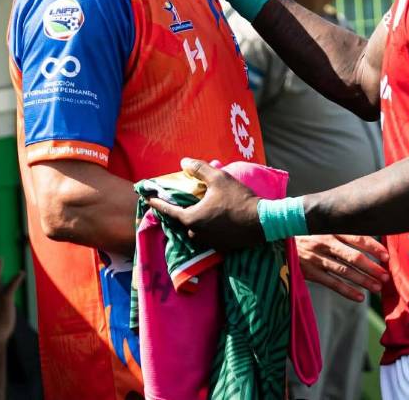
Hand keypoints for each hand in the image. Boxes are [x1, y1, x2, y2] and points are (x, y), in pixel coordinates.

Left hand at [147, 159, 262, 251]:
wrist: (263, 222)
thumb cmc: (238, 199)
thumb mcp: (219, 179)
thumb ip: (199, 169)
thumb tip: (184, 162)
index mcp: (191, 218)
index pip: (168, 210)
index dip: (156, 203)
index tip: (146, 198)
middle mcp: (196, 234)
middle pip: (181, 221)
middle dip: (178, 211)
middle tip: (178, 200)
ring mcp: (208, 242)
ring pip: (194, 230)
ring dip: (194, 220)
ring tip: (199, 207)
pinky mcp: (220, 247)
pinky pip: (207, 236)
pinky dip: (206, 227)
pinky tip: (214, 218)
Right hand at [295, 234, 388, 302]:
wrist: (277, 235)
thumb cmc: (306, 231)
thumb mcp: (322, 226)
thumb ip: (340, 231)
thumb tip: (368, 238)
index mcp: (330, 229)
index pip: (357, 238)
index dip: (373, 248)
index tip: (386, 256)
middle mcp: (325, 243)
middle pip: (353, 256)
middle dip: (372, 267)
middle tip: (386, 276)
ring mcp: (317, 258)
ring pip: (344, 271)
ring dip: (363, 280)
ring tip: (376, 287)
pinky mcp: (309, 272)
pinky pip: (331, 283)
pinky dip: (347, 291)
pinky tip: (359, 297)